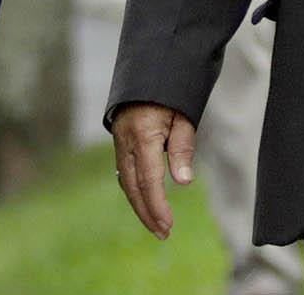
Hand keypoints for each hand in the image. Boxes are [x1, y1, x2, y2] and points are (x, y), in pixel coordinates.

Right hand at [111, 102, 196, 238]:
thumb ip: (183, 147)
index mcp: (143, 136)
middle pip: (134, 187)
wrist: (148, 70)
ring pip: (126, 182)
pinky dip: (135, 190)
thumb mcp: (184, 115)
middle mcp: (126, 143)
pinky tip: (145, 202)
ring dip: (140, 205)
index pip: (149, 180)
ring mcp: (119, 144)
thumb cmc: (172, 92)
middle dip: (147, 212)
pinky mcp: (120, 143)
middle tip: (163, 233)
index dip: (157, 205)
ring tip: (156, 224)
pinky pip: (125, 172)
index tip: (168, 225)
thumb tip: (183, 182)